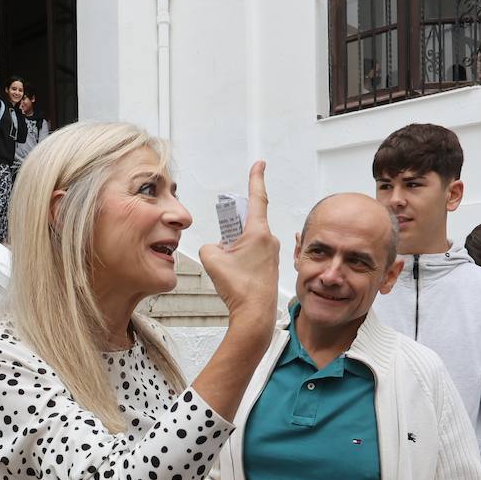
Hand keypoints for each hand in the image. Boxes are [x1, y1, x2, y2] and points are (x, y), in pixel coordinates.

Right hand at [199, 161, 279, 327]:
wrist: (255, 315)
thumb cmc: (239, 289)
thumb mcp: (212, 260)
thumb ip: (209, 246)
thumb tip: (216, 248)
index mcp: (258, 232)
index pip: (257, 197)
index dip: (256, 178)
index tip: (259, 164)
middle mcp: (269, 239)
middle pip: (245, 224)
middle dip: (230, 233)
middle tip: (224, 252)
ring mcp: (271, 253)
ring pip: (246, 242)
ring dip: (233, 250)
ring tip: (230, 271)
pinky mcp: (270, 265)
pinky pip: (250, 254)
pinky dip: (239, 260)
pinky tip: (236, 277)